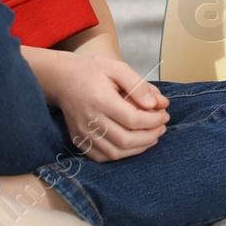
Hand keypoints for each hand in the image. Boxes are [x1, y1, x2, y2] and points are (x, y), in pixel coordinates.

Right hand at [44, 51, 169, 161]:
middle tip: (162, 127)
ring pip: (116, 152)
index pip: (133, 119)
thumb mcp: (118, 68)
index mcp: (101, 100)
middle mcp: (90, 120)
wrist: (61, 78)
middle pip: (126, 140)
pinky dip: (121, 154)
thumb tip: (158, 104)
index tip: (165, 115)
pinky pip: (102, 157)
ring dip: (139, 148)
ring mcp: (82, 133)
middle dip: (151, 136)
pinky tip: (133, 144)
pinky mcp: (79, 141)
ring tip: (152, 136)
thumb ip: (139, 86)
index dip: (154, 121)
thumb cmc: (91, 70)